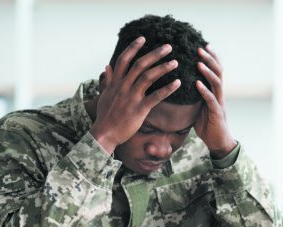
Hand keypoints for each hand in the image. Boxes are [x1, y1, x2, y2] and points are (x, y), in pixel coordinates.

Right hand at [90, 37, 180, 153]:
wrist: (105, 134)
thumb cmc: (106, 115)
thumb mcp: (104, 95)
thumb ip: (107, 80)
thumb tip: (106, 67)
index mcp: (116, 82)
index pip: (123, 59)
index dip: (133, 47)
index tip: (143, 38)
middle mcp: (123, 86)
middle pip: (139, 64)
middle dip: (155, 54)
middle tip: (168, 46)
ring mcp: (131, 97)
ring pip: (148, 77)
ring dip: (163, 68)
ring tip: (176, 62)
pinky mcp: (139, 109)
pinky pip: (156, 96)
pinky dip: (168, 89)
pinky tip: (178, 83)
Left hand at [195, 45, 236, 159]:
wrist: (218, 142)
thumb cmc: (207, 125)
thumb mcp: (198, 107)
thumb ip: (193, 96)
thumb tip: (179, 86)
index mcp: (214, 91)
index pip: (214, 70)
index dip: (210, 57)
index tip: (202, 45)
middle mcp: (219, 94)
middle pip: (217, 72)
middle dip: (210, 58)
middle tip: (200, 47)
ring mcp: (219, 103)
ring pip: (216, 82)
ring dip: (207, 71)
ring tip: (199, 61)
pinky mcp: (217, 113)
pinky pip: (211, 99)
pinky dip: (204, 90)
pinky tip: (197, 83)